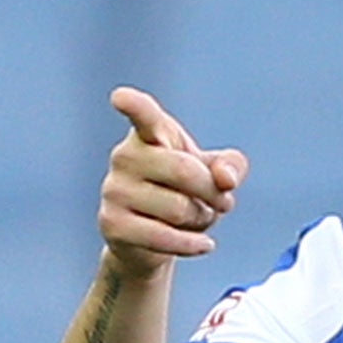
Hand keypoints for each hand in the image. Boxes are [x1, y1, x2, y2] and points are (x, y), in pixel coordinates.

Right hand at [99, 86, 248, 275]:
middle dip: (213, 193)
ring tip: (196, 219)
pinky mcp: (112, 224)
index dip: (134, 106)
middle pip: (185, 172)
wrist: (151, 238)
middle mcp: (124, 156)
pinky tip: (205, 245)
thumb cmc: (184, 193)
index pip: (143, 117)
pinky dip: (193, 245)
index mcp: (149, 134)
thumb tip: (225, 178)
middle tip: (222, 202)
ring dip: (201, 220)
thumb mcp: (215, 173)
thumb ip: (231, 166)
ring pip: (178, 209)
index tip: (121, 98)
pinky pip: (164, 237)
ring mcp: (114, 190)